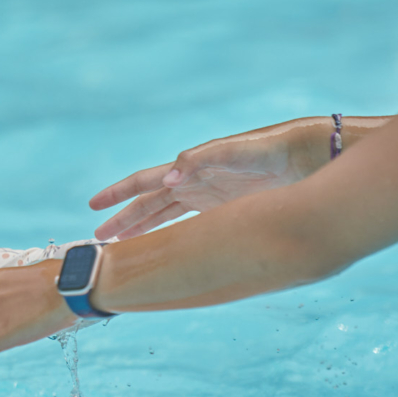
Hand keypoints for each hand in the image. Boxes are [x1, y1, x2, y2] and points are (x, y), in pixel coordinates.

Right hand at [90, 118, 325, 240]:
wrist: (303, 157)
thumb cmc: (270, 149)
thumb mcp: (236, 152)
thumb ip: (202, 160)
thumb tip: (169, 177)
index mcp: (189, 166)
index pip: (145, 182)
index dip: (118, 194)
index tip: (94, 205)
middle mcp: (192, 181)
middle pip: (148, 203)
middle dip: (123, 219)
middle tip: (98, 237)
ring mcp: (206, 196)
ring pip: (163, 215)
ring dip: (141, 228)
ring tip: (119, 243)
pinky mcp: (223, 209)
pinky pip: (188, 225)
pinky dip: (170, 235)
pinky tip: (160, 247)